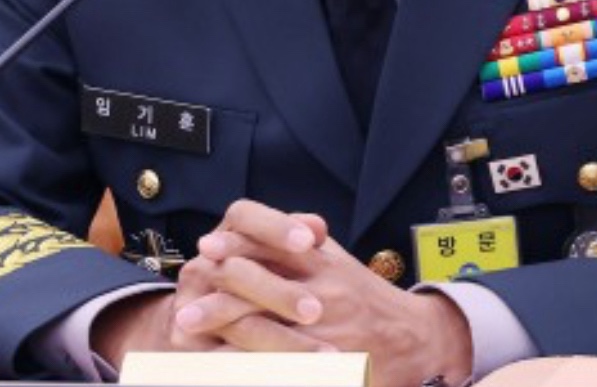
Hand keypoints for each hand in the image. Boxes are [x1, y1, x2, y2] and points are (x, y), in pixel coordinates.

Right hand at [88, 207, 330, 366]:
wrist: (202, 329)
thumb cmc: (255, 287)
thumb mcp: (272, 258)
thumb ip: (291, 240)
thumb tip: (319, 228)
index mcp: (221, 238)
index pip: (242, 217)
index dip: (274, 226)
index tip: (310, 242)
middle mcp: (199, 269)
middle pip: (235, 271)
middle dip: (278, 292)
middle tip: (317, 311)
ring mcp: (187, 310)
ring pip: (232, 322)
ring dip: (280, 340)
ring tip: (323, 355)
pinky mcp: (187, 350)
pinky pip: (226, 361)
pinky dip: (264, 367)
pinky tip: (299, 374)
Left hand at [178, 199, 472, 386]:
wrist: (414, 337)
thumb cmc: (364, 295)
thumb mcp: (336, 260)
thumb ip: (303, 242)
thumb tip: (257, 225)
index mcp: (322, 260)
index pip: (272, 245)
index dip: (236, 246)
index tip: (205, 250)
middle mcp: (323, 292)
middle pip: (261, 291)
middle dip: (219, 304)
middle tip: (183, 314)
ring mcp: (324, 332)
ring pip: (263, 336)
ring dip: (224, 345)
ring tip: (194, 354)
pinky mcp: (327, 366)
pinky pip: (278, 369)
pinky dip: (247, 371)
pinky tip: (219, 373)